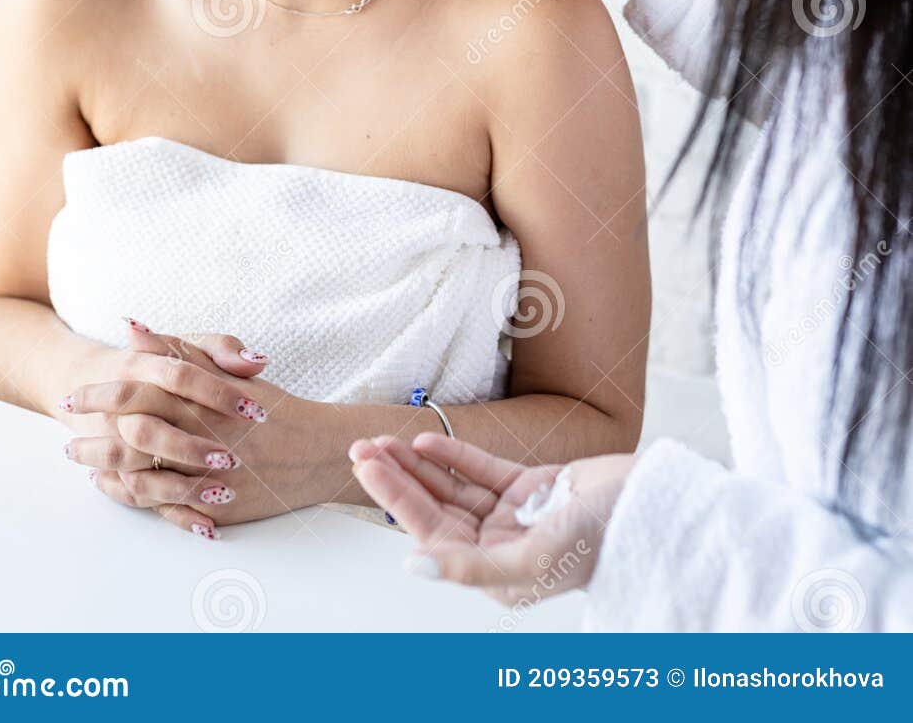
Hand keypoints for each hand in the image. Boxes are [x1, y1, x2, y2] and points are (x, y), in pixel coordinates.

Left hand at [58, 322, 321, 537]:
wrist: (315, 451)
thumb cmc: (269, 406)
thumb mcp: (225, 369)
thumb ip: (179, 349)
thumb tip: (132, 327)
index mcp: (200, 399)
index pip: (135, 392)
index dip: (98, 395)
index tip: (71, 397)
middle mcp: (200, 437)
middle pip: (128, 437)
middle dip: (91, 436)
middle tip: (67, 436)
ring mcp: (205, 476)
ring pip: (139, 476)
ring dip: (103, 469)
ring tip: (81, 460)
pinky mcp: (213, 508)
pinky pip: (161, 507)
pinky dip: (131, 497)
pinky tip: (112, 486)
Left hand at [349, 429, 635, 607]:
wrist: (654, 506)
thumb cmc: (603, 538)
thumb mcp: (532, 559)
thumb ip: (471, 568)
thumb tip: (414, 567)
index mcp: (497, 575)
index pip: (431, 533)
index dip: (396, 499)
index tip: (366, 468)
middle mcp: (500, 548)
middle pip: (436, 509)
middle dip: (397, 479)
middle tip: (361, 448)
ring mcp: (515, 517)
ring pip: (452, 489)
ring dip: (418, 465)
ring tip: (384, 441)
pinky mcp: (533, 489)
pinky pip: (482, 472)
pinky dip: (454, 457)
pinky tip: (426, 441)